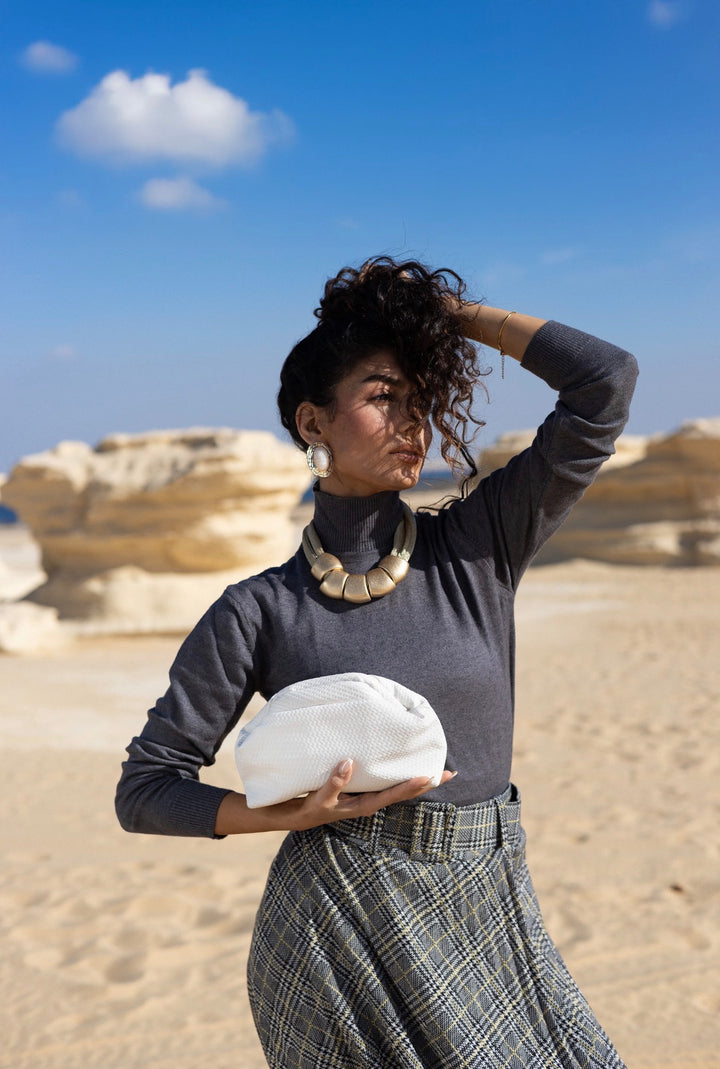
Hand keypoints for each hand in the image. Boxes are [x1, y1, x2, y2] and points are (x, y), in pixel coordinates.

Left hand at [280, 760, 457, 831]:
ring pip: (364, 803)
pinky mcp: (314, 807)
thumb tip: (364, 733)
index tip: (449, 773)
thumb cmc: (305, 788)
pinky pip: (327, 792)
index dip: (423, 782)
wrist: (270, 811)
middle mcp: (352, 808)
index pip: (397, 790)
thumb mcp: (331, 774)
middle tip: (437, 776)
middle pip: (390, 799)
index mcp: (360, 798)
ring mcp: (335, 809)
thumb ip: (349, 759)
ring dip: (387, 791)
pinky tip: (348, 762)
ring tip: (411, 777)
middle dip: (414, 788)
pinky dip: (338, 778)